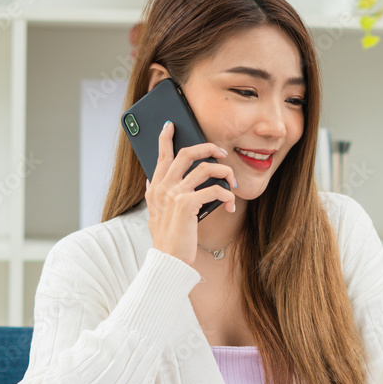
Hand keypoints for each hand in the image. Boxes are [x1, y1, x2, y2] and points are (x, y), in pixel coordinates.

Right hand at [145, 121, 237, 263]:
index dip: (165, 138)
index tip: (170, 125)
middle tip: (221, 151)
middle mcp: (164, 187)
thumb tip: (149, 180)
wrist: (168, 258)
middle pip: (187, 154)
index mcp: (156, 188)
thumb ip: (153, 195)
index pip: (161, 156)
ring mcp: (175, 195)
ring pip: (206, 169)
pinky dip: (227, 196)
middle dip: (207, 147)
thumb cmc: (166, 237)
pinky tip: (231, 204)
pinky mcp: (187, 205)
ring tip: (233, 182)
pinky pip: (214, 191)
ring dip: (225, 173)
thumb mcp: (153, 213)